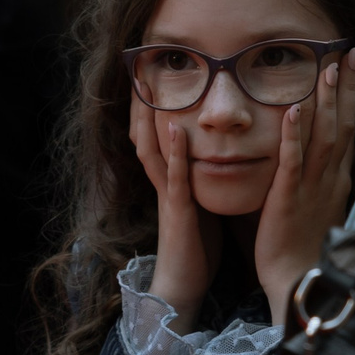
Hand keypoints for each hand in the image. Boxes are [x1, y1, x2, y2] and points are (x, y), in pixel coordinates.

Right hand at [130, 95, 221, 321]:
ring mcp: (168, 196)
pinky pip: (174, 178)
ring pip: (152, 150)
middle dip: (141, 104)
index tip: (153, 76)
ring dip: (149, 119)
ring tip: (146, 87)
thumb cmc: (197, 247)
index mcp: (172, 181)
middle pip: (145, 136)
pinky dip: (174, 153)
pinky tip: (175, 129)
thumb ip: (202, 180)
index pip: (157, 137)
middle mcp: (164, 183)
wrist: (186, 285)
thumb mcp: (200, 204)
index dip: (152, 107)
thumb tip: (216, 157)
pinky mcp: (178, 212)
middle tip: (138, 70)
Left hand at [256, 49, 354, 326]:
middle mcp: (331, 178)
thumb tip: (343, 150)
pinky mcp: (289, 199)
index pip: (350, 127)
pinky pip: (292, 162)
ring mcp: (312, 188)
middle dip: (345, 87)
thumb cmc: (306, 246)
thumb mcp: (323, 203)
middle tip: (348, 51)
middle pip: (343, 124)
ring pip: (323, 137)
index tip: (353, 63)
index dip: (352, 94)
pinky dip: (293, 135)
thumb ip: (330, 174)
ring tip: (325, 68)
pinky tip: (290, 109)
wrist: (299, 281)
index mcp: (337, 178)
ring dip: (325, 101)